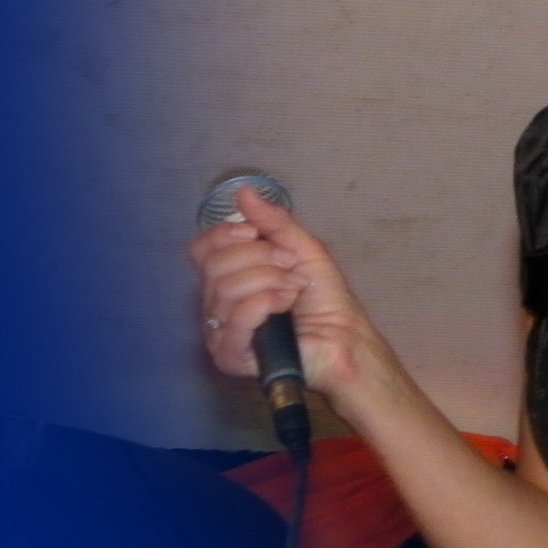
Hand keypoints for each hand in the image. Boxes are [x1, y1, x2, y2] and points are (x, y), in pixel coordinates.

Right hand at [188, 186, 387, 402]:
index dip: (226, 235)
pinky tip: (284, 307)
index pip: (202, 248)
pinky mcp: (229, 355)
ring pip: (226, 288)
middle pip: (214, 265)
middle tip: (291, 270)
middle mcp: (217, 304)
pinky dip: (266, 303)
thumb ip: (273, 222)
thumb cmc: (325, 299)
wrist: (345, 337)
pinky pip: (235, 317)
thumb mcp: (303, 249)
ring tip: (293, 292)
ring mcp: (220, 331)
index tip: (257, 234)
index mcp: (229, 277)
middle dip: (262, 259)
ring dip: (272, 282)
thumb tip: (243, 192)